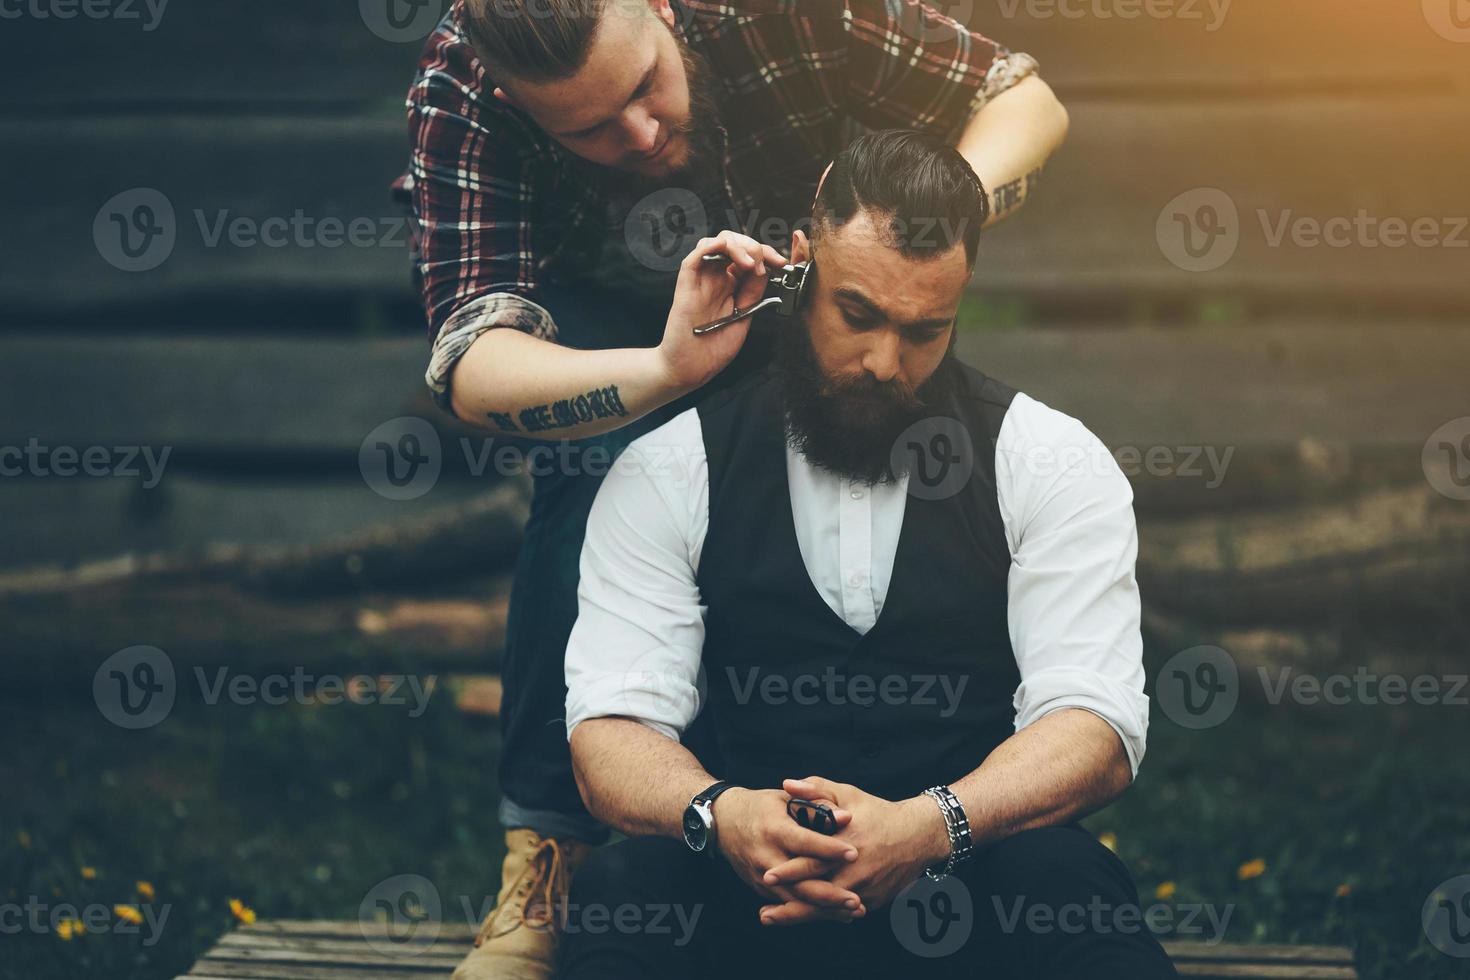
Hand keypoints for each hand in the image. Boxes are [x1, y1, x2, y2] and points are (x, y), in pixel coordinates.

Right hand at [656, 232, 787, 393]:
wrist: (690, 368)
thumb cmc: (712, 348)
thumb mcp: (743, 317)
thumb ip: (752, 293)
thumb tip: (766, 269)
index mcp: (729, 285)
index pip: (747, 255)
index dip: (766, 253)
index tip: (782, 263)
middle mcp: (715, 278)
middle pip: (733, 243)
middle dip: (754, 246)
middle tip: (765, 264)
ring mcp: (700, 280)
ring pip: (716, 242)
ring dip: (737, 245)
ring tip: (749, 264)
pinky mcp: (686, 284)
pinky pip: (696, 255)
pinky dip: (714, 246)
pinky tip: (730, 254)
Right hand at [711, 787, 864, 924]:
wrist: (723, 823)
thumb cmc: (761, 807)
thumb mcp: (786, 799)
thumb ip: (816, 806)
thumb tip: (846, 817)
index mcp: (774, 829)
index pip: (804, 842)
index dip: (829, 848)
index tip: (854, 853)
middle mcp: (766, 855)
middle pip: (800, 881)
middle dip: (829, 894)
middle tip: (856, 900)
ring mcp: (761, 875)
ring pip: (795, 899)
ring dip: (824, 909)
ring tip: (852, 912)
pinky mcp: (760, 888)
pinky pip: (787, 904)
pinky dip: (811, 911)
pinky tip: (835, 914)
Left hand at [757, 777, 947, 925]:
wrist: (919, 836)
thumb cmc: (877, 812)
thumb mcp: (848, 795)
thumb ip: (816, 791)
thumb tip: (787, 784)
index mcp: (847, 842)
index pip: (815, 861)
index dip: (790, 871)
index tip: (767, 875)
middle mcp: (856, 870)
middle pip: (818, 894)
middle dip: (789, 906)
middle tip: (763, 913)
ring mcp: (865, 889)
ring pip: (828, 909)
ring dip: (800, 916)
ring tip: (773, 918)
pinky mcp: (871, 901)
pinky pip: (842, 912)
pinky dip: (821, 915)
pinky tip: (800, 916)